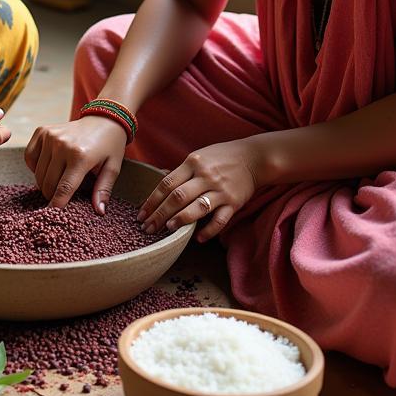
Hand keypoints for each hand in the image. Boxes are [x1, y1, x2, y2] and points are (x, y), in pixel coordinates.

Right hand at [24, 116, 127, 212]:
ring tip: (57, 180)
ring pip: (38, 173)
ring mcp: (50, 136)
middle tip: (61, 196)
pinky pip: (30, 156)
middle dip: (52, 195)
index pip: (64, 188)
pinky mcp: (42, 131)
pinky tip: (47, 167)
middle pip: (48, 183)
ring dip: (44, 182)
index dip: (57, 205)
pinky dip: (35, 166)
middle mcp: (62, 145)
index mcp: (81, 156)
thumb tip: (99, 211)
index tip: (53, 215)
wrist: (103, 118)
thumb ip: (103, 190)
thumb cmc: (109, 146)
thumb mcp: (112, 168)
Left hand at [137, 139, 261, 240]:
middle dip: (160, 214)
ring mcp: (220, 190)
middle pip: (178, 197)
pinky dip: (209, 230)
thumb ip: (181, 171)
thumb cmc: (221, 157)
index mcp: (193, 163)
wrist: (253, 158)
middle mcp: (205, 176)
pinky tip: (198, 238)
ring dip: (181, 220)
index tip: (141, 214)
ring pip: (197, 207)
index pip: (167, 183)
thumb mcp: (198, 157)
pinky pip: (220, 219)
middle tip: (148, 228)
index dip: (152, 200)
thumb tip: (159, 180)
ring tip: (168, 229)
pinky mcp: (234, 202)